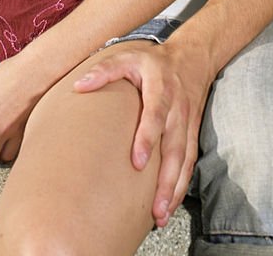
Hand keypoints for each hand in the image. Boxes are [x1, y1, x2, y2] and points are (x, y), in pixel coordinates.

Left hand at [74, 41, 212, 227]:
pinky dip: (181, 185)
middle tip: (154, 207)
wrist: (194, 57)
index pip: (156, 116)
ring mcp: (187, 124)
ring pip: (185, 160)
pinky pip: (190, 162)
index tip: (138, 162)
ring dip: (174, 188)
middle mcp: (177, 110)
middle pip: (175, 147)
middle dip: (166, 179)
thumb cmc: (155, 61)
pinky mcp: (192, 133)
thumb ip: (104, 70)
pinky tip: (169, 204)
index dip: (148, 138)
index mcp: (161, 90)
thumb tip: (78, 86)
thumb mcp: (129, 56)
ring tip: (161, 215)